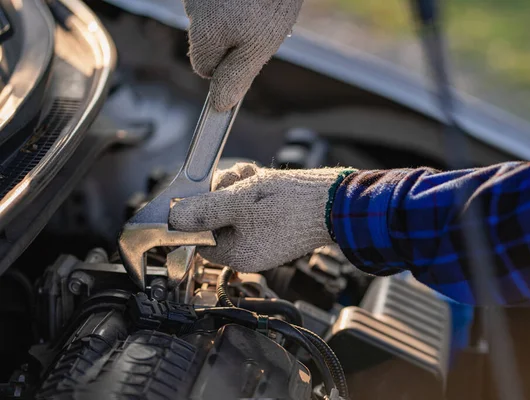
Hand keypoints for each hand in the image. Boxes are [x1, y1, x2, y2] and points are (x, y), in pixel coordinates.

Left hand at [169, 163, 345, 271]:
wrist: (337, 201)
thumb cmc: (292, 205)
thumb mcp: (239, 203)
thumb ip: (204, 211)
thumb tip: (175, 219)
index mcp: (238, 255)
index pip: (199, 240)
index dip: (195, 215)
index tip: (198, 194)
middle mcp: (251, 249)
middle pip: (217, 219)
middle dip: (220, 194)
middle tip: (232, 181)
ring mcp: (265, 235)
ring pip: (235, 207)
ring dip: (236, 186)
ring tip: (250, 177)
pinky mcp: (276, 221)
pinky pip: (253, 204)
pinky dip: (252, 188)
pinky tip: (259, 178)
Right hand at [183, 0, 302, 110]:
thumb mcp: (260, 45)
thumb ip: (237, 75)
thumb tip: (219, 105)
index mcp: (205, 31)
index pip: (203, 67)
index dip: (227, 64)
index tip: (248, 51)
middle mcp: (194, 9)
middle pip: (207, 40)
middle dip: (231, 37)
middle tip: (259, 22)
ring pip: (213, 17)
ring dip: (234, 14)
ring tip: (258, 3)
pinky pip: (217, 2)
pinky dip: (232, 0)